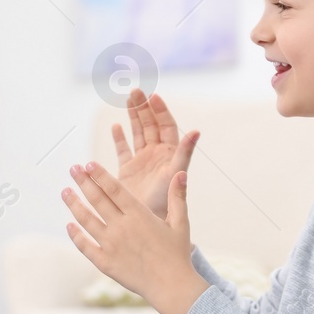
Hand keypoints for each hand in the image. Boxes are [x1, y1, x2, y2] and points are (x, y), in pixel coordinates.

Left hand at [62, 160, 208, 313]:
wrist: (170, 286)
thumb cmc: (177, 254)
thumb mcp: (181, 223)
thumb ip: (177, 197)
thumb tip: (180, 174)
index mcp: (139, 215)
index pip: (114, 189)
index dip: (99, 175)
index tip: (88, 164)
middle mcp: (121, 227)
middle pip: (97, 200)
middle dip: (83, 182)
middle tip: (73, 169)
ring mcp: (110, 244)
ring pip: (86, 220)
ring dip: (73, 204)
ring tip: (65, 191)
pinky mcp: (104, 262)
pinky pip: (85, 245)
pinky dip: (75, 235)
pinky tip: (69, 225)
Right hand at [112, 89, 198, 219]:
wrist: (147, 223)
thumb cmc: (167, 201)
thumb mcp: (176, 173)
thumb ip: (185, 152)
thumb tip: (197, 131)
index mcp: (170, 153)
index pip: (166, 125)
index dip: (160, 110)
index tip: (153, 96)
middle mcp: (157, 154)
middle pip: (150, 125)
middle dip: (143, 107)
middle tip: (135, 91)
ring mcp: (142, 161)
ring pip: (137, 133)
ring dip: (133, 116)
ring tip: (128, 98)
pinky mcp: (127, 170)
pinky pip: (123, 150)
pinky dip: (119, 138)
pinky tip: (116, 126)